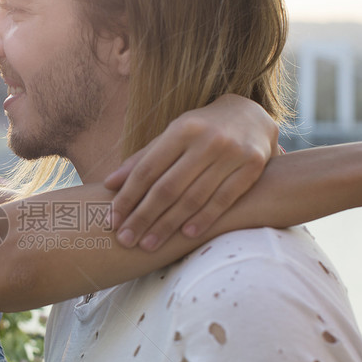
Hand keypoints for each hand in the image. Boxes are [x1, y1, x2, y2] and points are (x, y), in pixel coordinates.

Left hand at [104, 94, 278, 249]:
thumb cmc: (201, 130)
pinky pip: (224, 199)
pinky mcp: (253, 166)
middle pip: (168, 187)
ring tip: (148, 245)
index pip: (147, 169)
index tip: (112, 221)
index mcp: (182, 129)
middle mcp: (207, 140)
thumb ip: (143, 159)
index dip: (127, 197)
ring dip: (168, 225)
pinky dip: (204, 219)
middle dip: (143, 217)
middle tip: (125, 240)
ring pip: (193, 197)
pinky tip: (185, 235)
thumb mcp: (172, 135)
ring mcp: (232, 153)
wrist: (251, 115)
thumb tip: (109, 184)